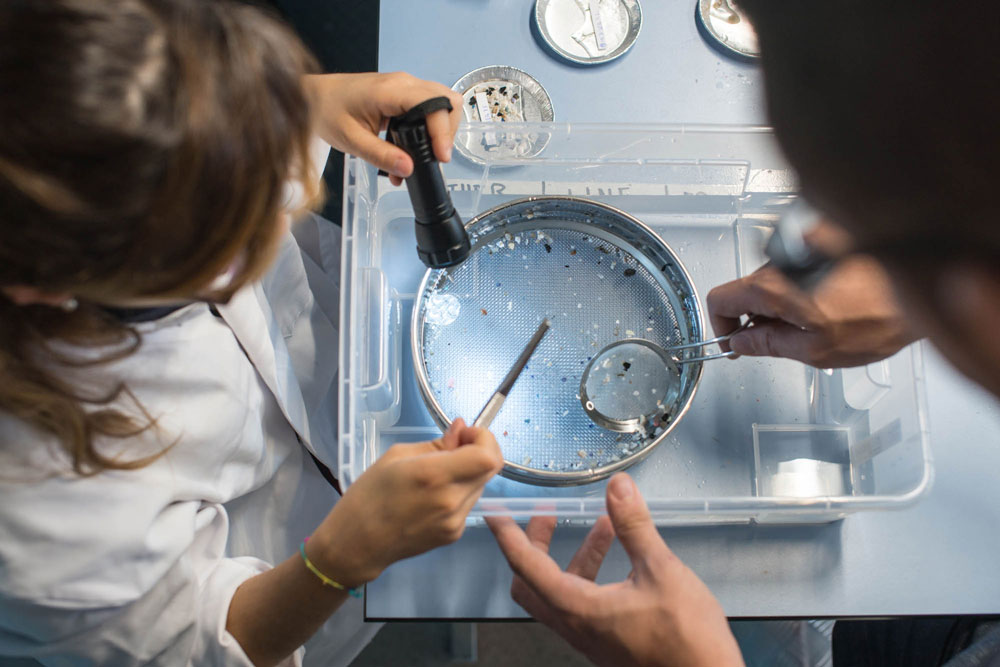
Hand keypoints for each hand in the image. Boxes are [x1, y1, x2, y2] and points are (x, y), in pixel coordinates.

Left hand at [304, 72, 462, 184]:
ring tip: (426, 155)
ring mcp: (405, 86)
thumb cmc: (327, 112)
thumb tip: (409, 169)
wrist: (313, 97)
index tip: (440, 157)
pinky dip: (429, 128)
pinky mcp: (403, 94)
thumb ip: (381, 156)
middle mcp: (403, 83)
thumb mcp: (351, 140)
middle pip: (446, 100)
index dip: (443, 132)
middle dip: (447, 131)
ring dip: (440, 130)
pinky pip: (427, 107)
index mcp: (391, 90)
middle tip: (436, 157)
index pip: (434, 104)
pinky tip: (414, 149)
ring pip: (441, 103)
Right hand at [312, 418, 501, 586]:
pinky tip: (434, 495)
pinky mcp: (455, 534)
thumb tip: (461, 429)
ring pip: (480, 485)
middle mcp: (452, 500)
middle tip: (455, 447)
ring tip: (439, 473)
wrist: (358, 544)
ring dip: (469, 472)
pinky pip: (468, 503)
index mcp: (435, 475)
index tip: (463, 435)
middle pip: (490, 469)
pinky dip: (459, 492)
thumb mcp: (396, 456)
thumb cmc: (369, 494)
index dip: (484, 439)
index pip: (487, 456)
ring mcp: (456, 521)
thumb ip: (436, 443)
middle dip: (479, 451)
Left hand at [487, 474, 743, 666]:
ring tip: (603, 527)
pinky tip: (619, 557)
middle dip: (535, 545)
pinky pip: (580, 603)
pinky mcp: (606, 642)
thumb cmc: (687, 639)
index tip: (496, 515)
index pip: (527, 567)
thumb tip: (618, 488)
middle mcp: (576, 627)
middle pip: (531, 583)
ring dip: (575, 555)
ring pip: (559, 592)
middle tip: (547, 518)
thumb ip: (634, 527)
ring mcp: (590, 638)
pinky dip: (589, 573)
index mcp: (578, 609)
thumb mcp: (661, 570)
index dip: (509, 536)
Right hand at [707, 256, 915, 367]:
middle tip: (780, 341)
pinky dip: (807, 288)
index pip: (720, 300)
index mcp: (773, 286)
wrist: (923, 284)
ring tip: (820, 322)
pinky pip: (800, 268)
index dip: (721, 327)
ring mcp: (803, 248)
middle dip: (757, 318)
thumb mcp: (815, 349)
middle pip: (747, 290)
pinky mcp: (825, 242)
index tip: (735, 343)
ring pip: (775, 279)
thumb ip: (768, 345)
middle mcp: (783, 259)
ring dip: (785, 304)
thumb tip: (743, 343)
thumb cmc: (878, 316)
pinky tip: (836, 304)